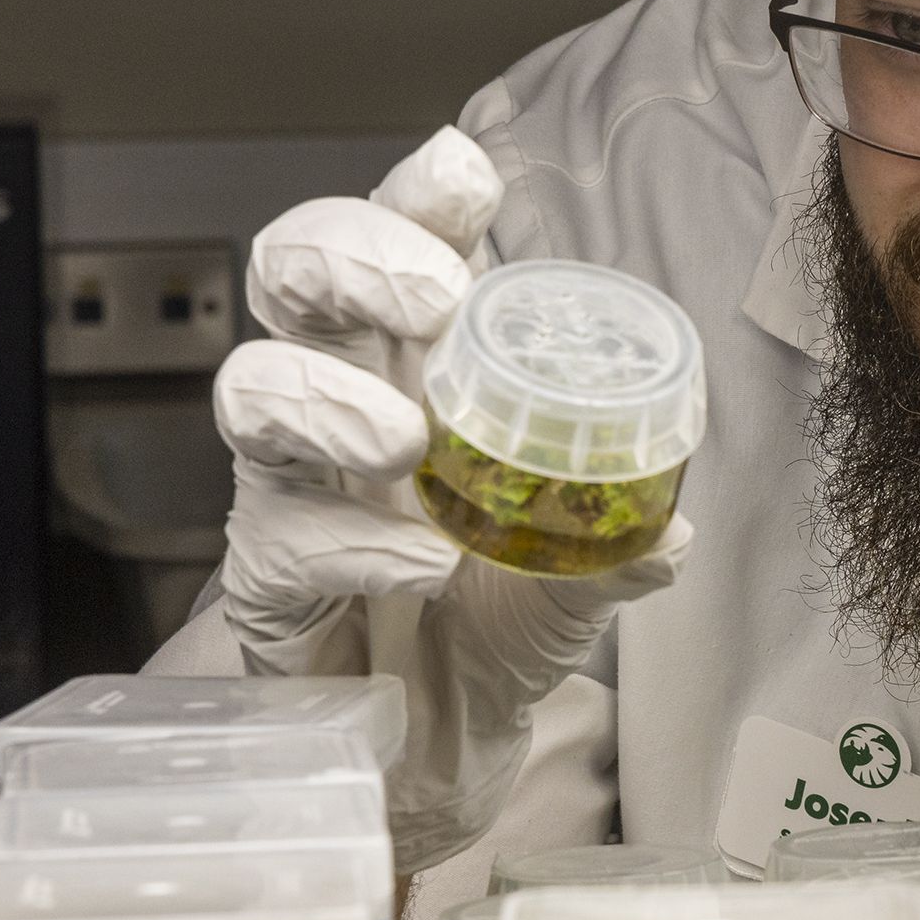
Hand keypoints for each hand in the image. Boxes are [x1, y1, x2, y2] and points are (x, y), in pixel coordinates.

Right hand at [213, 127, 691, 873]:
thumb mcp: (571, 586)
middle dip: (350, 257)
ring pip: (250, 389)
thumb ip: (614, 554)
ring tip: (404, 441)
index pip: (401, 249)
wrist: (433, 748)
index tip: (464, 171)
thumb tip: (669, 535)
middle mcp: (341, 402)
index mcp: (420, 367)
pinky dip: (352, 544)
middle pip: (292, 275)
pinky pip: (280, 539)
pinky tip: (418, 565)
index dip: (419, 200)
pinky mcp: (263, 579)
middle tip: (430, 297)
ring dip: (326, 396)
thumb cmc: (489, 627)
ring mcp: (290, 486)